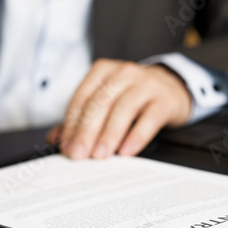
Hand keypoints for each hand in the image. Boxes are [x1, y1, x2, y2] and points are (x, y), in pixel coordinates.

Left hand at [49, 59, 190, 158]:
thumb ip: (80, 119)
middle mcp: (123, 73)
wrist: (171, 88)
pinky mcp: (164, 99)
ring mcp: (146, 84)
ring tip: (101, 155)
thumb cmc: (132, 97)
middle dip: (86, 132)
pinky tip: (127, 151)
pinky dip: (136, 136)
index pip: (81, 98)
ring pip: (123, 109)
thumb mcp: (106, 101)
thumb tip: (56, 140)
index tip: (66, 146)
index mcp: (102, 72)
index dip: (71, 124)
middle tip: (79, 154)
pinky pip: (149, 119)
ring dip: (109, 135)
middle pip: (100, 103)